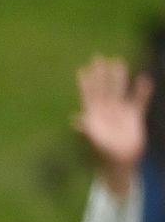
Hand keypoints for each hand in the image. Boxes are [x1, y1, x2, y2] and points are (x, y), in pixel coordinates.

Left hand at [73, 54, 151, 196]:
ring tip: (119, 62)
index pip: (89, 95)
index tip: (83, 69)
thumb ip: (87, 129)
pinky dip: (142, 91)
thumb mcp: (95, 140)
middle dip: (102, 74)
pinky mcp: (134, 117)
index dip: (86, 83)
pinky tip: (145, 80)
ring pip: (120, 90)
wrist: (121, 163)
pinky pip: (139, 101)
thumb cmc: (105, 154)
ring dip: (120, 78)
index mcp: (95, 115)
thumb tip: (76, 119)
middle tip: (99, 58)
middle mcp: (106, 111)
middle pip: (104, 88)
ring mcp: (120, 112)